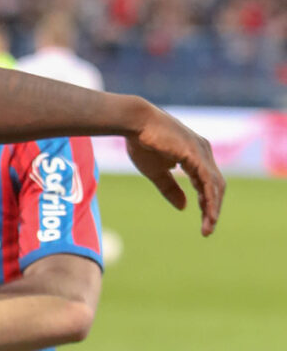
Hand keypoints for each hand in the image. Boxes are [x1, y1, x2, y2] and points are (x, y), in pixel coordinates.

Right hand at [125, 104, 224, 235]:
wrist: (135, 122)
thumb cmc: (141, 142)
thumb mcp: (156, 172)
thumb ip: (170, 188)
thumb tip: (184, 207)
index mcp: (194, 154)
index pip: (207, 182)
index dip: (206, 202)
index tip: (204, 222)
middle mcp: (203, 152)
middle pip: (216, 185)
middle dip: (212, 208)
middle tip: (207, 228)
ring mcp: (201, 152)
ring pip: (215, 185)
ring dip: (213, 208)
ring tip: (209, 227)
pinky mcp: (195, 154)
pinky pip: (208, 181)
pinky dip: (210, 199)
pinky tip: (209, 213)